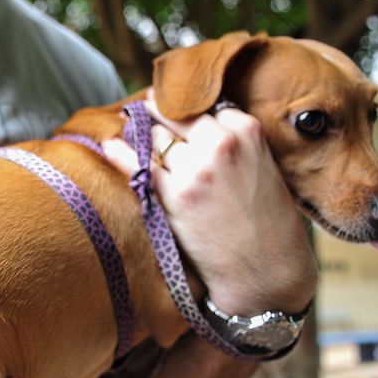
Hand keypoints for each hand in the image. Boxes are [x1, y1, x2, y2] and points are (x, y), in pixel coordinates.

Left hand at [103, 94, 315, 313]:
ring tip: (129, 127)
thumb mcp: (262, 167)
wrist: (266, 269)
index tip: (173, 108)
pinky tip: (111, 144)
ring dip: (143, 135)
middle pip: (177, 116)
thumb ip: (235, 142)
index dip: (188, 112)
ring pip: (157, 139)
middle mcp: (220, 144)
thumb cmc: (267, 221)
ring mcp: (195, 169)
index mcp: (247, 131)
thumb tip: (196, 123)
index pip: (206, 107)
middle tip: (144, 109)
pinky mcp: (175, 196)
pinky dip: (121, 154)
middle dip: (159, 114)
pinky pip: (139, 166)